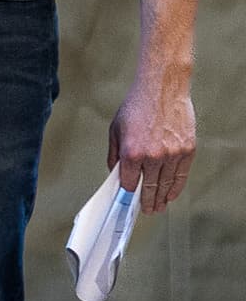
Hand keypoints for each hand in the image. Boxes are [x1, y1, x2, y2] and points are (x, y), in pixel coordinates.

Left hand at [108, 84, 194, 213]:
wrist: (162, 89)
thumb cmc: (136, 107)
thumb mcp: (115, 130)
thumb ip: (115, 155)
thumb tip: (116, 173)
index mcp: (131, 153)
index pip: (129, 183)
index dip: (128, 195)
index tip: (128, 204)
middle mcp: (152, 156)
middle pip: (149, 188)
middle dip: (146, 202)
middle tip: (146, 211)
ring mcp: (172, 155)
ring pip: (166, 184)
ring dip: (161, 199)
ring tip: (158, 207)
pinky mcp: (187, 150)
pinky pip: (181, 175)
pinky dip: (176, 188)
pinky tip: (171, 195)